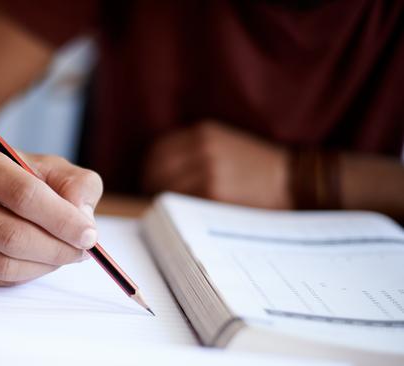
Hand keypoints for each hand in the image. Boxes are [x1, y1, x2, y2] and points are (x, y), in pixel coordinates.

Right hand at [0, 145, 102, 285]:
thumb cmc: (20, 176)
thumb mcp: (54, 168)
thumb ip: (78, 185)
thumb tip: (82, 219)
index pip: (22, 194)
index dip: (61, 219)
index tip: (89, 234)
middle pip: (10, 234)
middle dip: (56, 247)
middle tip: (83, 250)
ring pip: (2, 263)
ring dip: (45, 265)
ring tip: (66, 253)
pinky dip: (28, 273)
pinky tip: (41, 258)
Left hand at [142, 120, 291, 208]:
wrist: (293, 180)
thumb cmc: (258, 167)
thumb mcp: (225, 144)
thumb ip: (193, 151)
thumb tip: (157, 172)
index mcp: (203, 133)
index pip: (157, 151)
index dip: (149, 169)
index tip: (150, 182)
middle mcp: (202, 148)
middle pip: (156, 170)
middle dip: (152, 187)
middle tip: (155, 202)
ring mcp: (208, 171)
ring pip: (166, 188)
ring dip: (163, 201)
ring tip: (170, 211)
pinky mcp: (214, 193)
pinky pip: (183, 203)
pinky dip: (178, 211)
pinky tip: (184, 217)